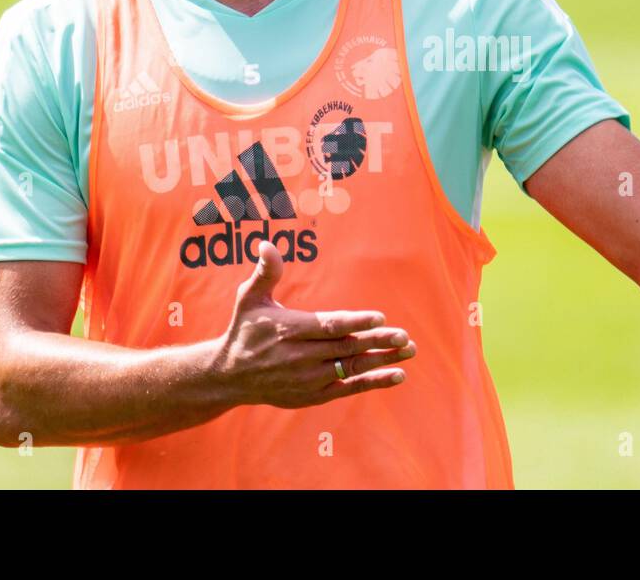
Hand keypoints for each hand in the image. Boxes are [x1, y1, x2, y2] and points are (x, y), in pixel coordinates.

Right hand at [213, 241, 415, 406]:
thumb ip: (266, 273)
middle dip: (377, 341)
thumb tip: (267, 244)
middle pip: (345, 348)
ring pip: (351, 368)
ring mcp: (308, 379)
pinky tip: (398, 374)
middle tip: (404, 335)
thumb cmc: (245, 330)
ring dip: (382, 360)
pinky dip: (373, 382)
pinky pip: (349, 388)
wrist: (230, 376)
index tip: (379, 317)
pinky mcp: (313, 395)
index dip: (354, 322)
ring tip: (409, 350)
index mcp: (289, 330)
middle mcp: (300, 357)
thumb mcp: (249, 299)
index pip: (328, 326)